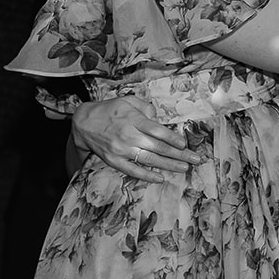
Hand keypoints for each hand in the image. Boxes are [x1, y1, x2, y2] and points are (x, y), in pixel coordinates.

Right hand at [72, 97, 202, 182]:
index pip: (157, 131)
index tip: (184, 144)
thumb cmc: (110, 110)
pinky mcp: (114, 160)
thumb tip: (159, 118)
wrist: (84, 123)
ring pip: (149, 159)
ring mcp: (121, 150)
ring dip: (168, 165)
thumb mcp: (128, 101)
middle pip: (158, 147)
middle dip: (179, 154)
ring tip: (184, 168)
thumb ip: (146, 108)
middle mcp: (128, 136)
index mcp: (133, 120)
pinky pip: (132, 170)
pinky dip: (146, 175)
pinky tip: (160, 178)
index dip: (172, 138)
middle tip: (195, 159)